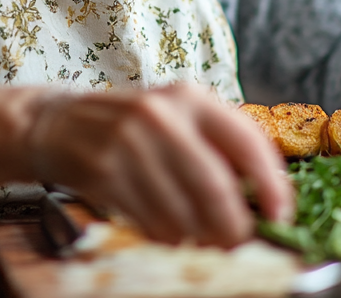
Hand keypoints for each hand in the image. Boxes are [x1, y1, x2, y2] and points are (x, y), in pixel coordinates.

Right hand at [24, 82, 293, 246]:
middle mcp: (161, 116)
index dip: (271, 182)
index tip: (281, 214)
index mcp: (189, 98)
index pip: (246, 139)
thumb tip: (263, 198)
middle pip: (216, 188)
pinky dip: (166, 237)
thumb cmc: (129, 125)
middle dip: (233, 226)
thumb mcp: (175, 117)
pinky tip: (161, 226)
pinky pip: (152, 224)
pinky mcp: (104, 172)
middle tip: (235, 241)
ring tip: (192, 233)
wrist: (58, 123)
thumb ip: (216, 146)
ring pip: (184, 215)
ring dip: (196, 238)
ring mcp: (129, 144)